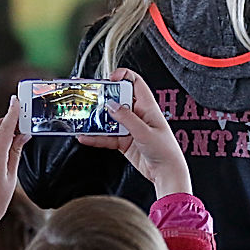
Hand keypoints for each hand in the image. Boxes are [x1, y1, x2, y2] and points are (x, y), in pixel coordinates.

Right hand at [77, 69, 192, 198]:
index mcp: (147, 106)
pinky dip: (96, 137)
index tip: (109, 79)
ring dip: (96, 119)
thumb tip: (111, 105)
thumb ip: (127, 118)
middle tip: (90, 98)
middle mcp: (137, 115)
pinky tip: (86, 136)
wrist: (166, 173)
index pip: (135, 83)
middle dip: (103, 98)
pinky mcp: (123, 141)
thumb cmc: (165, 150)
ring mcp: (129, 128)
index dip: (122, 76)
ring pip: (109, 119)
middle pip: (117, 100)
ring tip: (83, 118)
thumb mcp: (144, 132)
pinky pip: (106, 136)